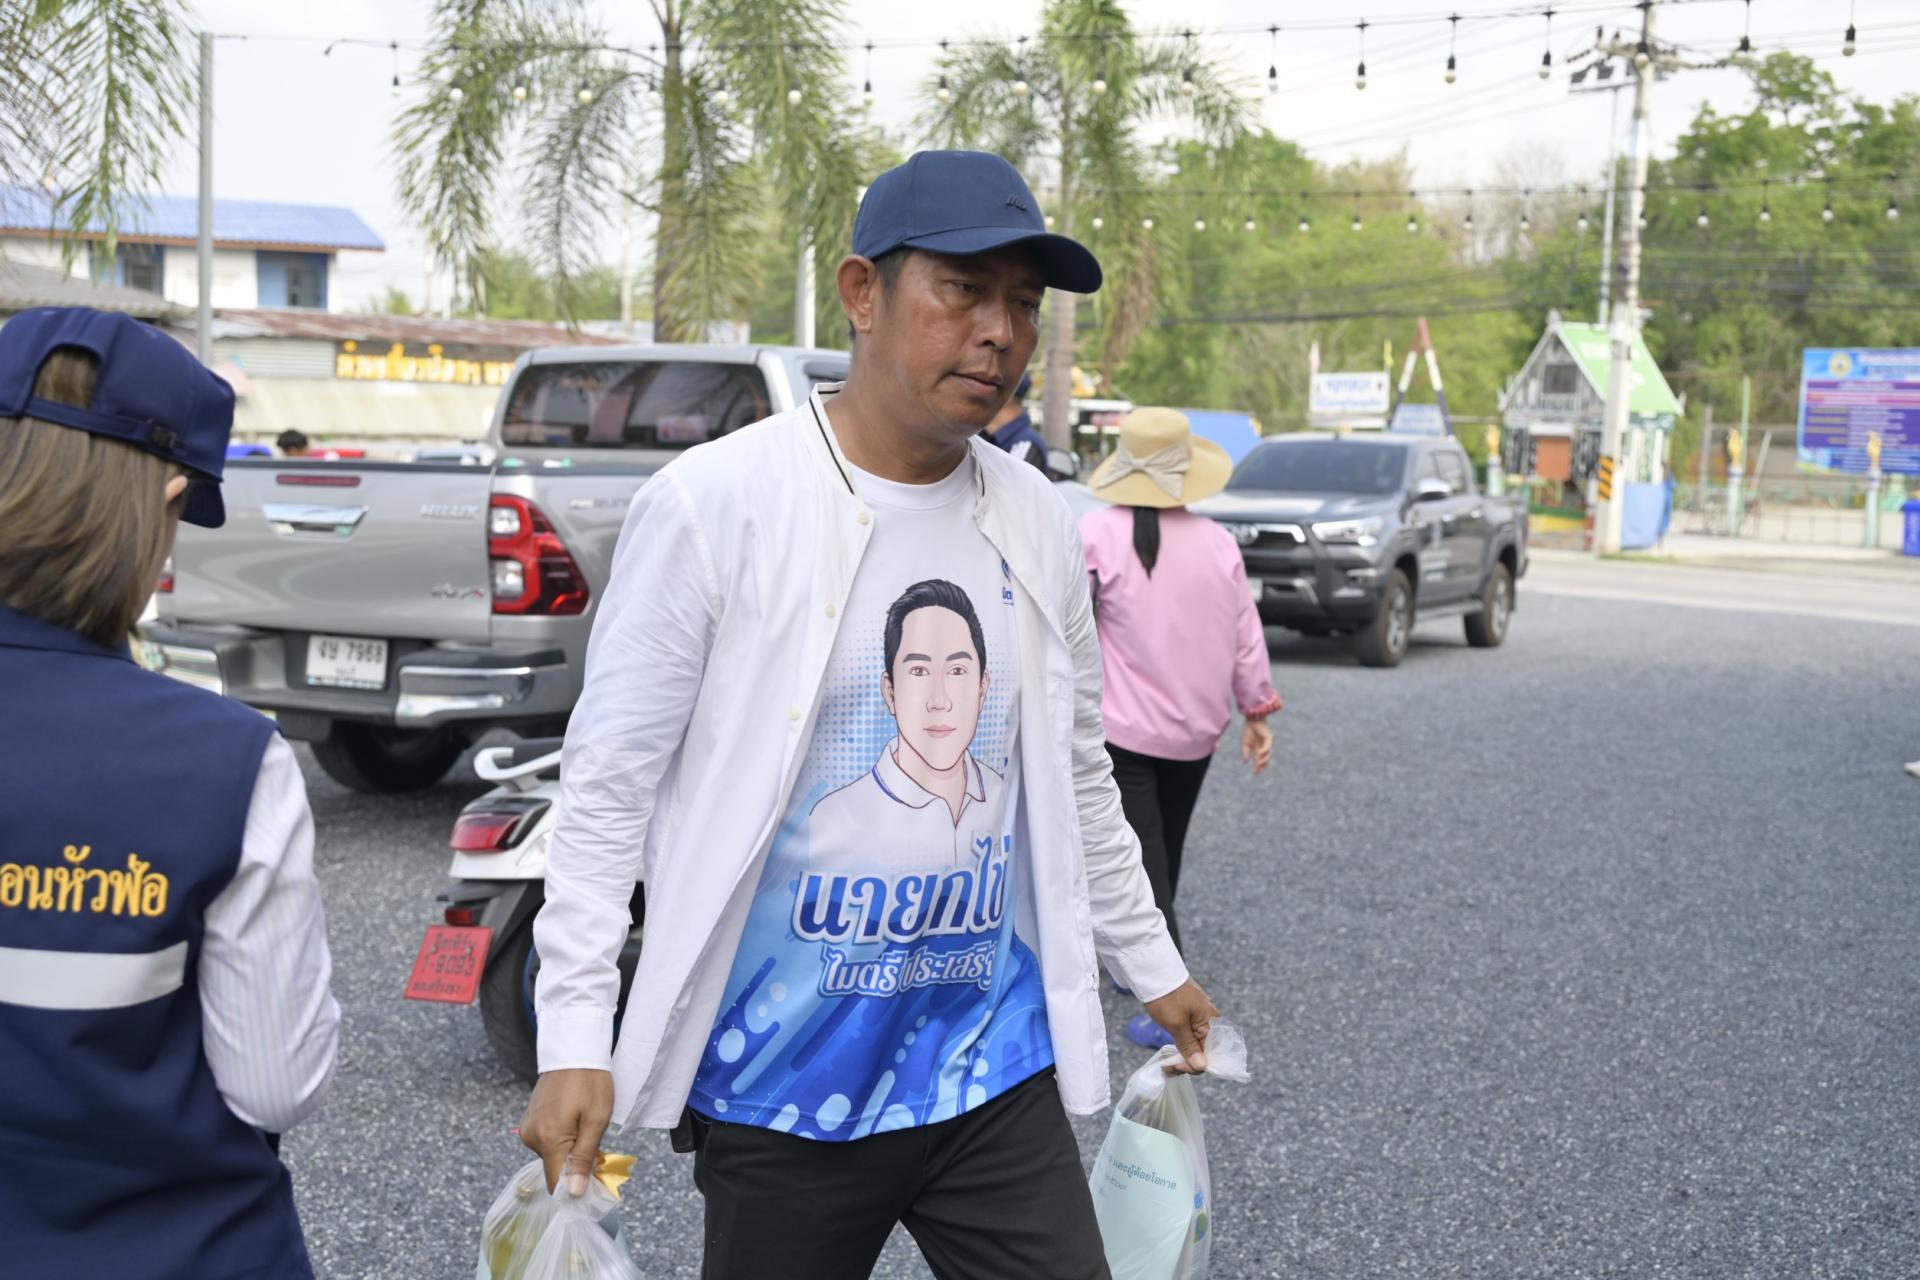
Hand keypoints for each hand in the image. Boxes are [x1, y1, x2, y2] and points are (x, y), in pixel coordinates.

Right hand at [520, 1068, 613, 1195]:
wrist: (574, 1049)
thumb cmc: (591, 1082)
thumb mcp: (596, 1120)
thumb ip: (584, 1158)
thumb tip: (574, 1194)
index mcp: (548, 1140)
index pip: (556, 1183)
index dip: (574, 1188)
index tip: (594, 1182)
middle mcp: (531, 1138)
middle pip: (556, 1168)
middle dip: (577, 1164)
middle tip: (596, 1139)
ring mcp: (528, 1128)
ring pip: (553, 1154)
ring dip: (570, 1148)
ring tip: (584, 1123)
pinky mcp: (529, 1120)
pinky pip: (547, 1141)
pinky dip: (562, 1137)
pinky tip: (573, 1118)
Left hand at [1143, 979, 1219, 1074]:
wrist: (1155, 973)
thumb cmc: (1167, 996)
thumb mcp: (1176, 1024)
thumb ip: (1189, 1046)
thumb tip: (1203, 1066)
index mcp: (1212, 1023)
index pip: (1213, 1055)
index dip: (1196, 1065)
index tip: (1176, 1067)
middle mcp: (1210, 1022)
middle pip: (1206, 1052)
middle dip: (1188, 1063)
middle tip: (1167, 1067)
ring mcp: (1200, 1020)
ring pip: (1197, 1047)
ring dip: (1183, 1058)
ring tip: (1166, 1064)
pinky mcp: (1190, 1018)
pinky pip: (1191, 1038)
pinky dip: (1182, 1048)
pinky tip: (1171, 1054)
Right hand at [1241, 719, 1272, 774]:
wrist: (1251, 719)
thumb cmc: (1248, 730)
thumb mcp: (1245, 744)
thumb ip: (1245, 753)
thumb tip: (1245, 762)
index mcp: (1259, 749)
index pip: (1260, 760)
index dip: (1258, 767)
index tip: (1255, 773)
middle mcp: (1265, 747)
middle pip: (1266, 759)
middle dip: (1262, 765)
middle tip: (1257, 771)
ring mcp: (1268, 743)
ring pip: (1268, 754)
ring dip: (1263, 759)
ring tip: (1258, 763)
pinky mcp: (1269, 738)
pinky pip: (1267, 747)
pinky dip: (1264, 751)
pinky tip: (1259, 754)